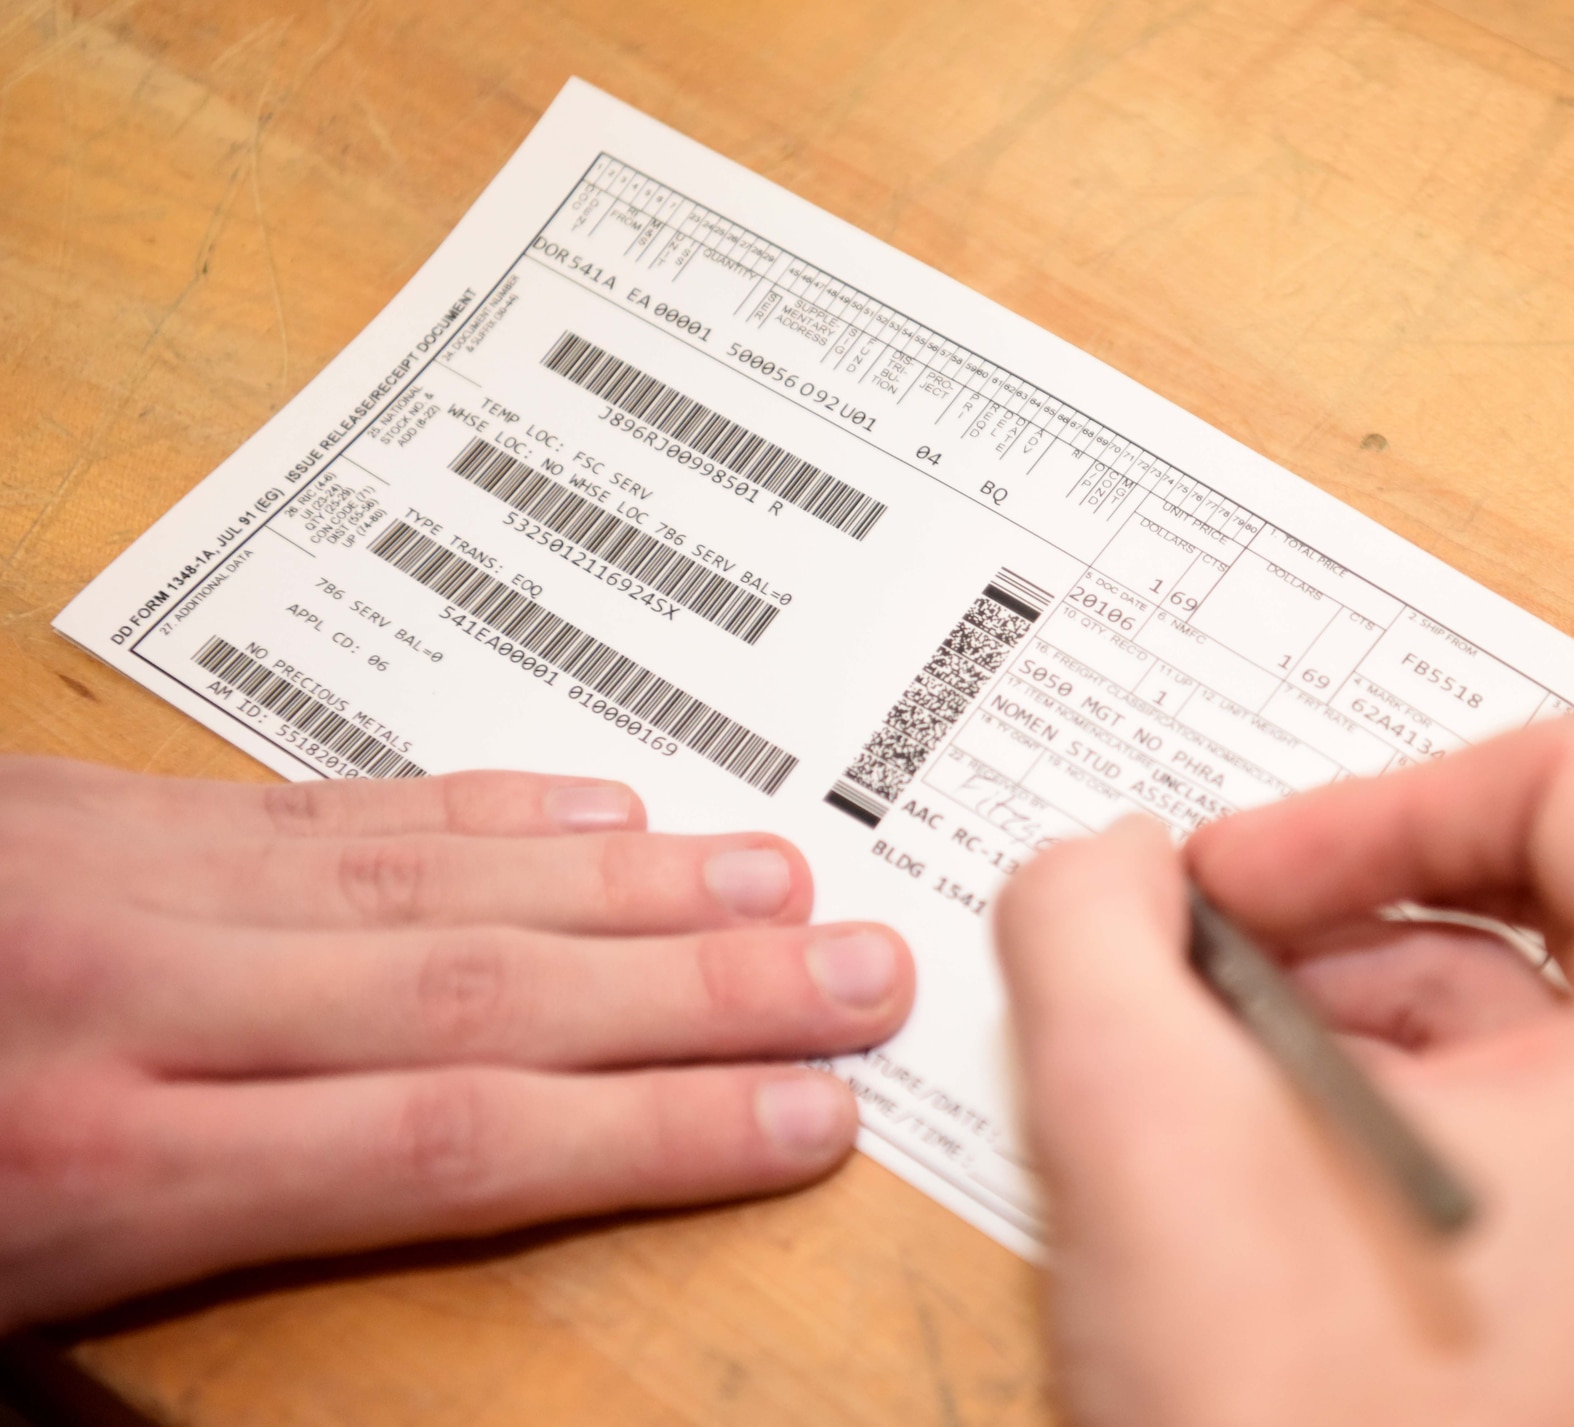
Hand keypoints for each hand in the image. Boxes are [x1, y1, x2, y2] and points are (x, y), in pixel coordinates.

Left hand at [0, 758, 912, 1330]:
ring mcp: (113, 882)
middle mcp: (132, 1006)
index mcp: (89, 1170)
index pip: (445, 1143)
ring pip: (427, 876)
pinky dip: (475, 807)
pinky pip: (320, 804)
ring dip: (623, 884)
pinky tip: (589, 806)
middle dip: (698, 990)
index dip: (649, 1131)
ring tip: (773, 879)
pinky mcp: (80, 804)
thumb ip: (87, 1350)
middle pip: (480, 993)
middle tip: (862, 968)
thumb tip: (298, 1314)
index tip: (803, 1118)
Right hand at [995, 721, 1573, 1426]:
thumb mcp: (1145, 1121)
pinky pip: (1509, 1143)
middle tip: (1179, 988)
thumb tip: (1101, 865)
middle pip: (1523, 908)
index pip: (1558, 785)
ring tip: (1194, 1111)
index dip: (1356, 808)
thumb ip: (1087, 920)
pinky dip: (1366, 1129)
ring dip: (1320, 1034)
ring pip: (1502, 1030)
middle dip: (1319, 935)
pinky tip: (1251, 1202)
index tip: (1217, 896)